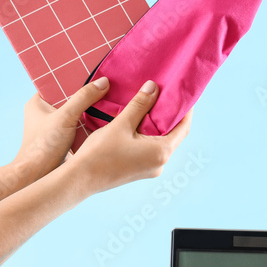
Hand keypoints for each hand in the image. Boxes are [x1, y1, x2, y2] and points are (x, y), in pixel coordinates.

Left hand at [12, 78, 111, 180]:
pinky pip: (79, 125)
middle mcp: (45, 112)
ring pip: (76, 112)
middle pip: (70, 97)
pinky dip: (90, 122)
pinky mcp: (63, 138)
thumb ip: (84, 98)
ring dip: (90, 109)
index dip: (76, 77)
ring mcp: (54, 126)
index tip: (95, 72)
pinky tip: (104, 120)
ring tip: (109, 100)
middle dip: (87, 94)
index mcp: (38, 102)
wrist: (37, 175)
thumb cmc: (45, 145)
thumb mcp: (65, 117)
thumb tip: (103, 82)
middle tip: (106, 85)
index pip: (59, 83)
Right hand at [68, 80, 191, 194]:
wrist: (80, 179)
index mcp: (161, 152)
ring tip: (152, 103)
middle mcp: (160, 163)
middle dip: (171, 114)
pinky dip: (149, 133)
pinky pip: (151, 148)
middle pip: (174, 134)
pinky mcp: (140, 170)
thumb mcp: (121, 124)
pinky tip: (139, 121)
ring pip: (161, 141)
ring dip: (158, 123)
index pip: (183, 127)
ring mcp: (151, 168)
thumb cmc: (99, 153)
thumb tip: (153, 87)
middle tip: (166, 94)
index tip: (183, 93)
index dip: (186, 109)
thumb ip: (140, 105)